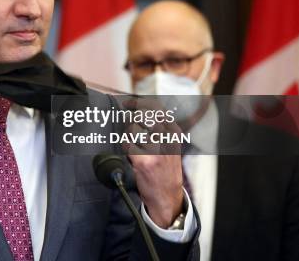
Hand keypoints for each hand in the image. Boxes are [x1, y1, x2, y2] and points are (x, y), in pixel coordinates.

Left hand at [122, 95, 184, 227]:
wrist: (168, 196)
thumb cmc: (166, 169)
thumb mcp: (170, 145)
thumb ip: (160, 128)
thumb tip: (140, 111)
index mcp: (174, 133)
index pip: (156, 108)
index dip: (139, 103)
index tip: (128, 103)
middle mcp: (167, 139)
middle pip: (143, 115)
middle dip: (130, 115)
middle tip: (125, 118)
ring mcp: (156, 150)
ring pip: (133, 129)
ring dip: (128, 134)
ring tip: (132, 142)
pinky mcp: (144, 161)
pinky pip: (127, 144)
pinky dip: (125, 147)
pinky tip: (131, 154)